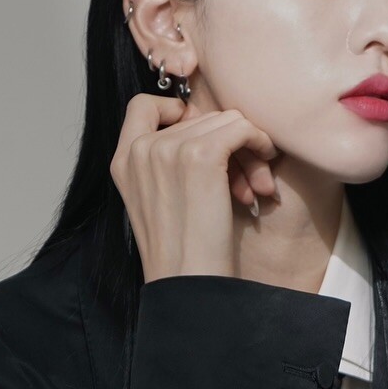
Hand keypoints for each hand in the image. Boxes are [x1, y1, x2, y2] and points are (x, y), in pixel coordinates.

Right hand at [110, 93, 278, 281]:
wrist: (188, 283)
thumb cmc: (184, 252)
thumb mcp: (159, 200)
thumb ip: (166, 162)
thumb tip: (208, 126)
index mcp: (123, 161)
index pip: (143, 105)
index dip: (178, 110)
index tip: (205, 137)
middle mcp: (140, 149)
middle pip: (198, 115)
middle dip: (228, 142)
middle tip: (247, 178)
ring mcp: (168, 149)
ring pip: (225, 120)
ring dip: (248, 150)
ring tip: (253, 187)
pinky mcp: (201, 156)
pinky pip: (241, 128)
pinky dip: (260, 143)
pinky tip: (264, 172)